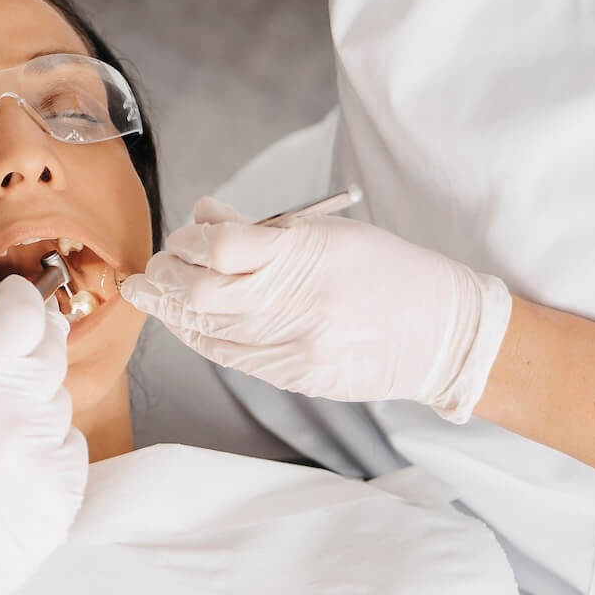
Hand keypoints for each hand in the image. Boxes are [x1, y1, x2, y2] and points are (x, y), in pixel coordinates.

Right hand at [0, 276, 86, 594]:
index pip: (21, 311)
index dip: (17, 297)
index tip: (11, 299)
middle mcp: (17, 414)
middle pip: (50, 347)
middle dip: (30, 340)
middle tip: (2, 358)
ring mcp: (47, 459)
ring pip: (60, 399)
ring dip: (34, 399)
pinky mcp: (65, 498)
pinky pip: (71, 448)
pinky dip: (47, 448)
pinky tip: (4, 468)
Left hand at [119, 197, 513, 421]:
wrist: (441, 334)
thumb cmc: (386, 271)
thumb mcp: (327, 231)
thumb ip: (260, 229)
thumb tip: (203, 216)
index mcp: (306, 255)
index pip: (219, 248)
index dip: (188, 242)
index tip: (182, 238)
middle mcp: (295, 304)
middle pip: (200, 294)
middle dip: (165, 280)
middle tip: (152, 270)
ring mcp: (293, 348)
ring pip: (206, 331)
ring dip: (172, 311)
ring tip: (155, 295)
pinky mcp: (294, 377)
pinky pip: (229, 357)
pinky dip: (201, 337)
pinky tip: (188, 322)